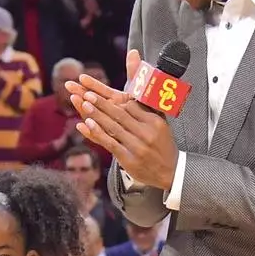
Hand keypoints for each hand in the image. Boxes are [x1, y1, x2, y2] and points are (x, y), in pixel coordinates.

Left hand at [75, 52, 177, 188]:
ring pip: (113, 127)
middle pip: (120, 114)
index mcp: (154, 121)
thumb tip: (141, 84)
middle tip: (87, 93)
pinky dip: (97, 133)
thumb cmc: (162, 144)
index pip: (131, 106)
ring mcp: (137, 146)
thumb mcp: (161, 122)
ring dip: (97, 115)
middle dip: (102, 103)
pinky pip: (110, 143)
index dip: (114, 98)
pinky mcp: (129, 159)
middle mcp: (146, 132)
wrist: (171, 171)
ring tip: (84, 103)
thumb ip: (149, 105)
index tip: (101, 90)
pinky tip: (86, 124)